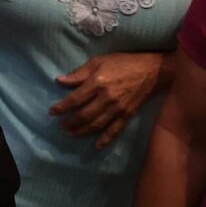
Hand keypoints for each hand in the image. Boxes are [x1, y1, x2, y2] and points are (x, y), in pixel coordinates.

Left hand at [52, 52, 168, 148]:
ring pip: (97, 124)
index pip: (76, 99)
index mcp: (98, 82)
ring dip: (83, 131)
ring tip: (71, 134)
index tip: (52, 112)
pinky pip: (115, 130)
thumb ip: (79, 73)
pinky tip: (97, 146)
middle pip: (85, 114)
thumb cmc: (123, 63)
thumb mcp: (98, 61)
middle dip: (71, 122)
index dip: (63, 107)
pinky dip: (106, 139)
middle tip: (61, 126)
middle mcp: (107, 98)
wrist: (153, 71)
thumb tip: (59, 80)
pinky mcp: (128, 115)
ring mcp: (118, 108)